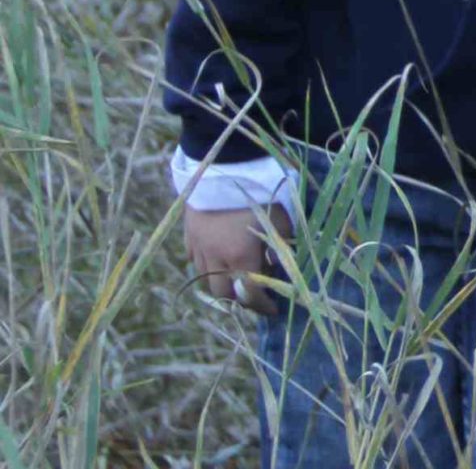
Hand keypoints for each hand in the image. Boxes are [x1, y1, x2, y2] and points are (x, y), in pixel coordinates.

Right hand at [184, 202, 288, 316]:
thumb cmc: (258, 191)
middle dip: (239, 300)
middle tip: (254, 297)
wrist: (223, 167)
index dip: (262, 306)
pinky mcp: (189, 234)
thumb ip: (281, 245)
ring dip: (221, 284)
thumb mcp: (280, 218)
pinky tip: (216, 260)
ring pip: (205, 279)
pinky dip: (205, 265)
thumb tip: (283, 265)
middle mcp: (215, 259)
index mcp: (240, 258)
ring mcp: (199, 247)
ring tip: (236, 280)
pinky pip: (194, 259)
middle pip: (222, 295)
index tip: (273, 311)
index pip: (250, 294)